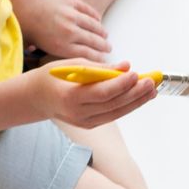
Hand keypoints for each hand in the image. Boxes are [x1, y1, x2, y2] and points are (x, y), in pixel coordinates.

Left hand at [14, 0, 110, 61]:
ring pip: (93, 26)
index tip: (104, 60)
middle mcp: (70, 32)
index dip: (98, 58)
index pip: (86, 54)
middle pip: (93, 41)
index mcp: (60, 45)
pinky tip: (98, 19)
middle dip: (103, 46)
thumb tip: (35, 55)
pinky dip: (94, 16)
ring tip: (106, 35)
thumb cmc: (22, 22)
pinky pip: (87, 10)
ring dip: (101, 31)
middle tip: (108, 49)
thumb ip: (36, 51)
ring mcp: (72, 15)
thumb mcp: (29, 43)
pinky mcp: (70, 1)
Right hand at [28, 60, 155, 127]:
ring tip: (152, 90)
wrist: (36, 98)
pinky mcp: (90, 124)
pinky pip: (113, 115)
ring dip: (137, 101)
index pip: (101, 93)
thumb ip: (99, 67)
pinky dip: (128, 105)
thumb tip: (125, 66)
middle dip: (135, 93)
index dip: (120, 85)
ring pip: (117, 112)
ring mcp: (84, 122)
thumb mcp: (71, 65)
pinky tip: (141, 97)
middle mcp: (78, 113)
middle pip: (113, 104)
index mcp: (70, 97)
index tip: (135, 74)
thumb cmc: (53, 77)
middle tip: (151, 81)